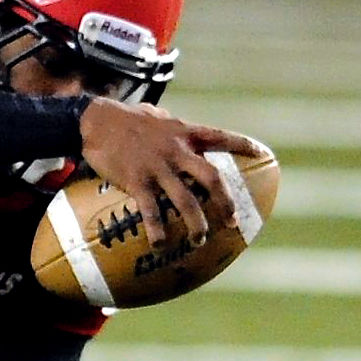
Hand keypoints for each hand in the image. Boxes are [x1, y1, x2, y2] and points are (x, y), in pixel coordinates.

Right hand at [78, 100, 264, 246]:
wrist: (96, 118)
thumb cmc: (125, 117)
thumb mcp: (157, 116)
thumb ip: (173, 127)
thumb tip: (179, 131)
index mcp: (185, 133)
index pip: (222, 137)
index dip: (244, 146)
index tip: (264, 154)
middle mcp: (177, 151)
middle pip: (211, 179)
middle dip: (225, 202)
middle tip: (232, 221)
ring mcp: (158, 167)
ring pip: (186, 200)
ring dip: (196, 223)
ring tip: (199, 240)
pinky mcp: (137, 180)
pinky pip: (151, 210)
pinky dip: (157, 229)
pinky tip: (159, 244)